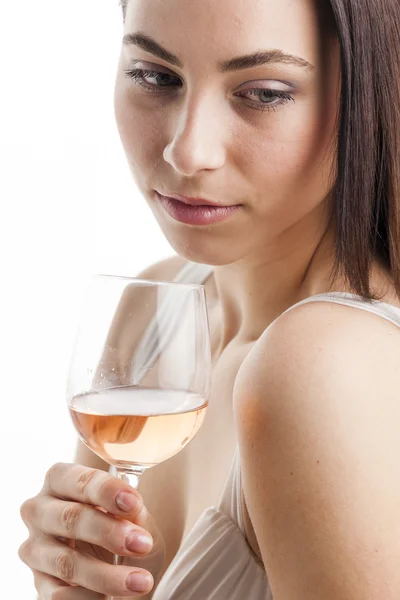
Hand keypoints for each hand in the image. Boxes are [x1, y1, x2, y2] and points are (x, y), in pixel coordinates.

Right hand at [19, 462, 165, 597]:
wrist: (111, 556)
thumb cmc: (120, 522)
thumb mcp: (132, 512)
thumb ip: (133, 510)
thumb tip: (133, 514)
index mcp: (60, 479)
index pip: (80, 481)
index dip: (107, 491)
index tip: (134, 503)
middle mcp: (39, 509)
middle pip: (70, 518)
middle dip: (109, 532)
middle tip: (142, 544)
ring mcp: (34, 548)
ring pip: (66, 562)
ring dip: (107, 575)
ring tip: (141, 581)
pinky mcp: (38, 584)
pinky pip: (59, 596)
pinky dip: (90, 598)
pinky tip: (113, 598)